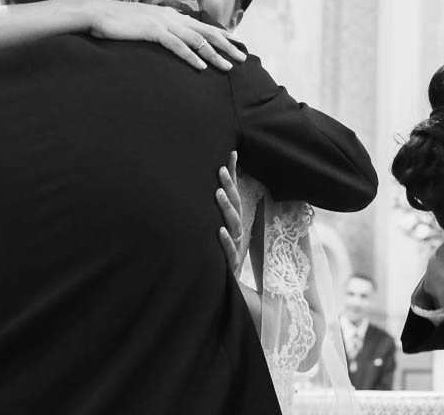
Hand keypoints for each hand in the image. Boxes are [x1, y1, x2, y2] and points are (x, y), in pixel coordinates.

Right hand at [86, 0, 245, 70]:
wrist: (96, 14)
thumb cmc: (117, 23)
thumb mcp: (142, 24)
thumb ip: (158, 29)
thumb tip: (168, 38)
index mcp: (170, 15)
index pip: (202, 25)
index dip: (222, 34)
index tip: (237, 43)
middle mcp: (171, 17)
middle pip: (206, 32)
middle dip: (227, 45)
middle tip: (243, 57)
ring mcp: (163, 23)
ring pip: (196, 40)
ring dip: (215, 54)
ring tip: (229, 66)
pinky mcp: (152, 31)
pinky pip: (177, 46)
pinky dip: (191, 56)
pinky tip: (202, 67)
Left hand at [216, 152, 242, 273]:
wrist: (230, 289)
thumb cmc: (220, 256)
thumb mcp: (220, 232)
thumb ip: (216, 212)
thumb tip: (206, 188)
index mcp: (234, 221)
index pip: (235, 193)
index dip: (234, 174)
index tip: (231, 153)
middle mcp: (237, 230)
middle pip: (236, 204)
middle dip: (229, 186)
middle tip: (220, 169)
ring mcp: (236, 246)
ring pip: (233, 224)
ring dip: (226, 207)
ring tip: (218, 193)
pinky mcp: (231, 263)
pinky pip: (228, 250)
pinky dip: (225, 240)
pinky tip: (219, 231)